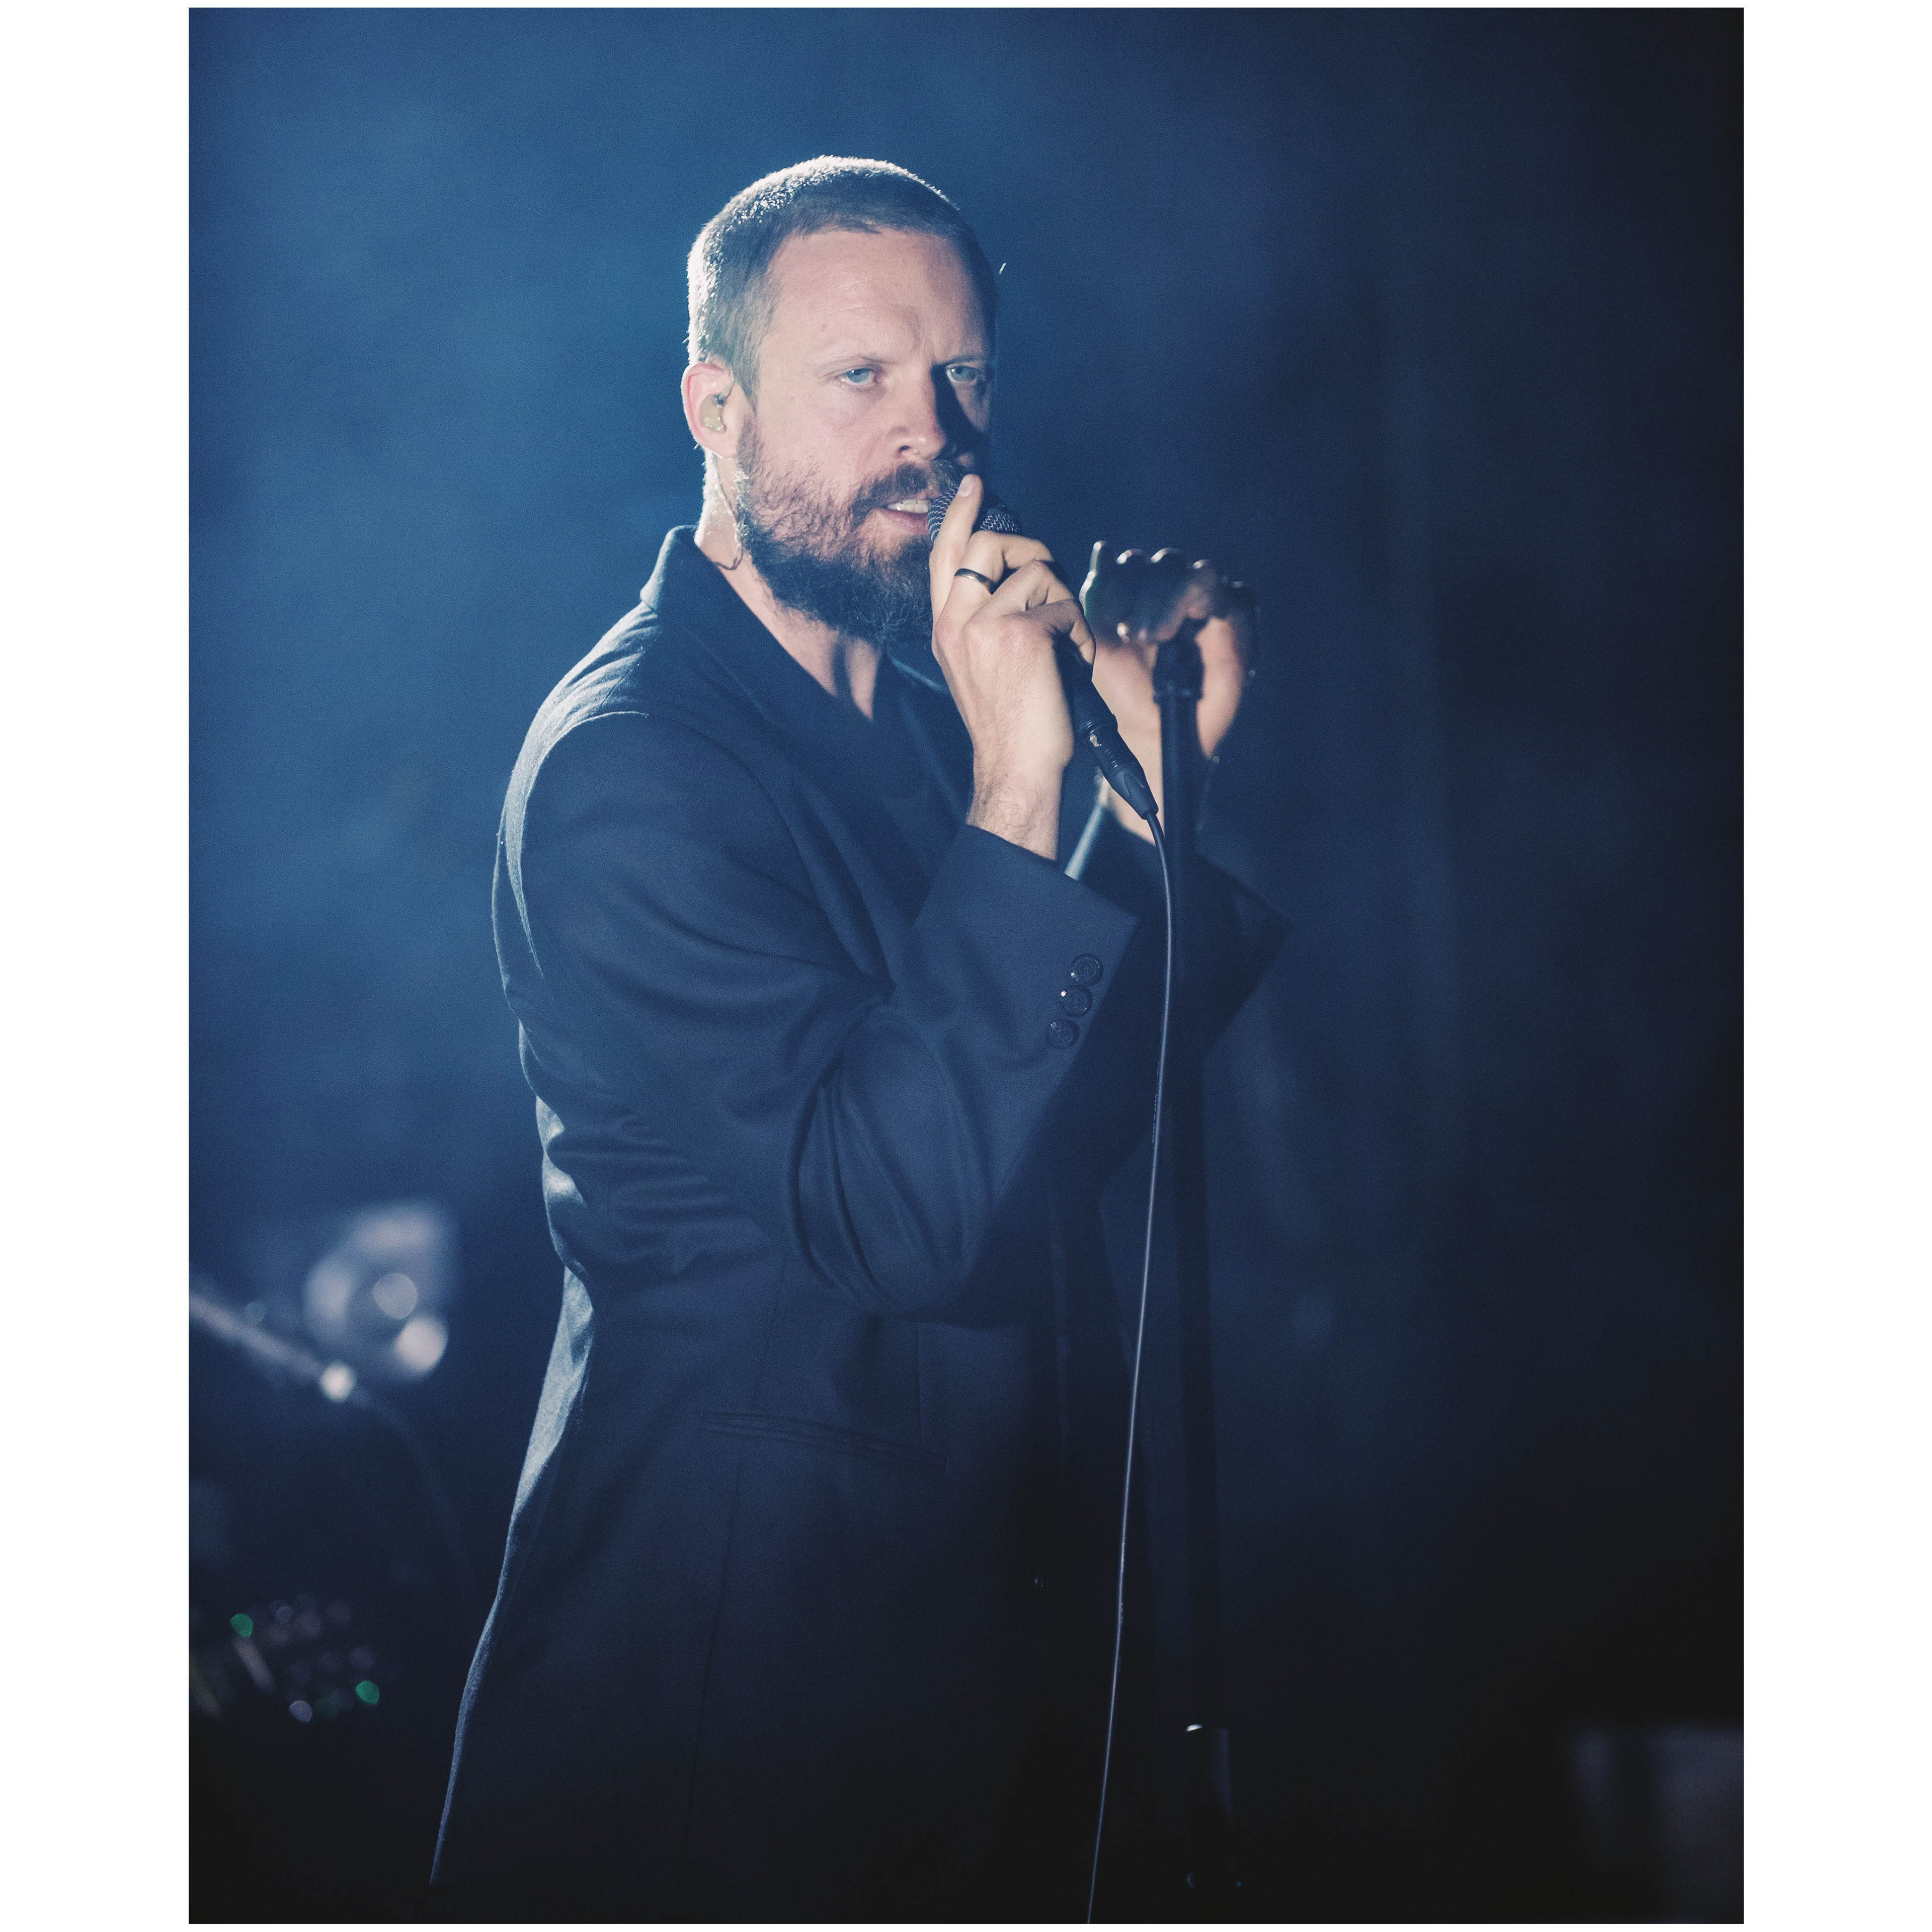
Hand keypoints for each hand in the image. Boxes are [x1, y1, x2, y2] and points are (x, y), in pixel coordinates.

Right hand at [928, 475, 1097, 860]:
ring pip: (1039, 573)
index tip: (973, 483)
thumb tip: (1023, 574)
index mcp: (947, 628)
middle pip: (992, 543)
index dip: (961, 514)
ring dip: (1065, 606)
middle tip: (1051, 583)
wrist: (1015, 769)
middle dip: (1034, 551)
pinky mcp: (1021, 634)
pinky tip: (1072, 666)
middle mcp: (958, 621)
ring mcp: (986, 625)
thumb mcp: (982, 665)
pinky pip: (1065, 607)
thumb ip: (987, 619)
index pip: (945, 556)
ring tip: (1064, 647)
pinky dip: (1080, 635)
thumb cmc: (1011, 723)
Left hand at [1079, 545, 1257, 836]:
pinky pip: (1235, 593)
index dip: (1119, 586)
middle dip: (1144, 596)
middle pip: (1163, 563)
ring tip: (1157, 637)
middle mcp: (1171, 591)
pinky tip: (1191, 626)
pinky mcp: (1234, 621)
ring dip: (1172, 599)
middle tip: (1134, 637)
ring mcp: (1204, 604)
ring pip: (1195, 572)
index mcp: (1135, 591)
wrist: (1147, 731)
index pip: (1130, 564)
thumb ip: (1099, 595)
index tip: (1112, 624)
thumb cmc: (1120, 690)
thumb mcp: (1098, 640)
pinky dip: (1211, 602)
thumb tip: (1104, 548)